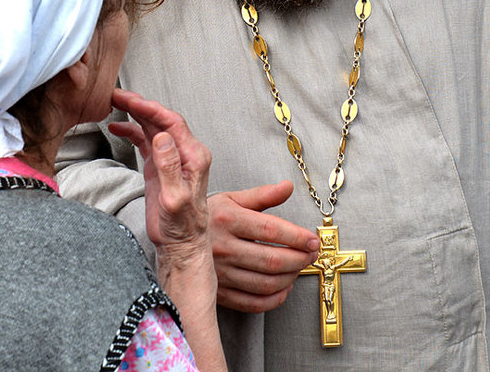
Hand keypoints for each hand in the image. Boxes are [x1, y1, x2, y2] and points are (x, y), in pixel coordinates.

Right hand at [108, 89, 211, 250]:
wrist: (180, 245)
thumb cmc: (182, 227)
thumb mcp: (175, 198)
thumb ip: (169, 167)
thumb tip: (162, 137)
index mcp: (194, 156)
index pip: (171, 123)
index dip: (150, 109)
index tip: (130, 100)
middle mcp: (185, 153)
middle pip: (161, 119)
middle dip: (139, 105)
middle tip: (116, 95)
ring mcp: (172, 158)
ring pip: (153, 127)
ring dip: (134, 115)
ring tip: (113, 104)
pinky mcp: (160, 166)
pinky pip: (146, 141)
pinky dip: (132, 131)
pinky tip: (117, 127)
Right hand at [208, 181, 319, 312]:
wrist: (175, 237)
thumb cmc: (208, 216)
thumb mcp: (232, 198)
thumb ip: (262, 195)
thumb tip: (287, 187)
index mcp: (228, 220)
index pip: (270, 230)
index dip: (297, 237)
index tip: (313, 240)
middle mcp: (223, 247)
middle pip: (271, 260)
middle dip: (300, 259)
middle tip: (312, 254)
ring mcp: (220, 272)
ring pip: (265, 283)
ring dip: (290, 278)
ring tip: (299, 267)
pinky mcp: (218, 291)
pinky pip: (252, 303)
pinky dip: (274, 299)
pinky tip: (283, 288)